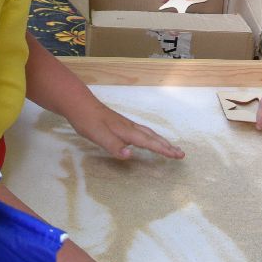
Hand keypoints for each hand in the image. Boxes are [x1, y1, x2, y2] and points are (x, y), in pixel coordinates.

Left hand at [69, 99, 184, 160]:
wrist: (80, 105)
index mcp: (127, 131)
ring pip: (148, 133)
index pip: (149, 142)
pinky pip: (142, 132)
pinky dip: (151, 137)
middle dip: (167, 146)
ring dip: (161, 141)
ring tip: (170, 148)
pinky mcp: (121, 125)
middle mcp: (130, 127)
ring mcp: (126, 125)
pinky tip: (148, 140)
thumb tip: (130, 156)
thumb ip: (114, 146)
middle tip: (181, 154)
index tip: (177, 156)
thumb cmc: (88, 121)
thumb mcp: (99, 135)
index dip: (163, 150)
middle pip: (153, 137)